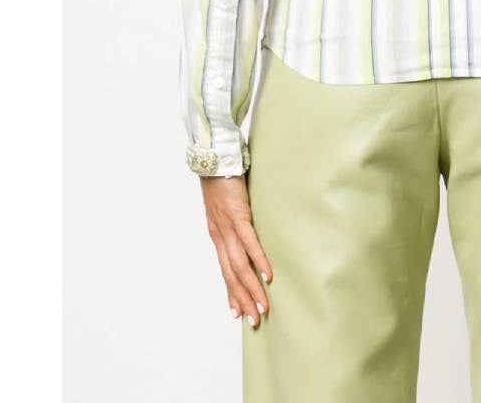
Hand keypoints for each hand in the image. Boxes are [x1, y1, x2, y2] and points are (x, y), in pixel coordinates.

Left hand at [200, 175, 272, 327]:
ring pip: (239, 265)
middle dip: (243, 299)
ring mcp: (228, 228)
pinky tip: (267, 274)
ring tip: (262, 306)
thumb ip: (233, 223)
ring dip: (251, 288)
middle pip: (232, 275)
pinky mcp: (238, 215)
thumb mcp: (226, 208)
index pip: (225, 271)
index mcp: (218, 236)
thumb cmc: (222, 181)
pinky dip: (258, 260)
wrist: (214, 161)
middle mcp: (220, 237)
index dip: (232, 293)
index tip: (239, 314)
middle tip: (255, 320)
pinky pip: (249, 242)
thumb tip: (246, 234)